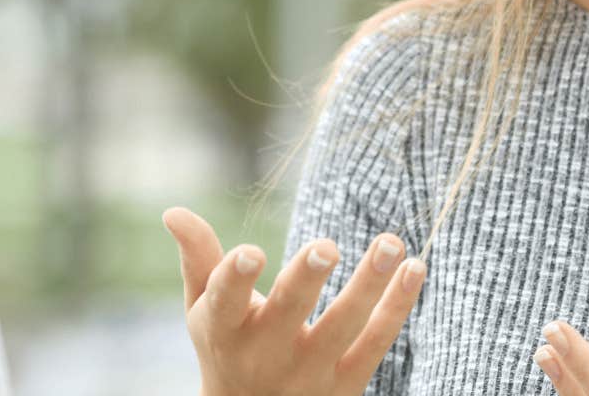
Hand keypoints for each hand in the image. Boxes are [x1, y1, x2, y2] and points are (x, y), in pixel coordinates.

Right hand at [163, 206, 426, 395]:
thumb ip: (198, 259)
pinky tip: (415, 266)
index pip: (226, 303)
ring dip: (369, 284)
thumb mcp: (204, 310)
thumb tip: (173, 210)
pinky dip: (398, 306)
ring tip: (391, 241)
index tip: (251, 253)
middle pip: (288, 313)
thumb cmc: (228, 346)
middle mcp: (266, 353)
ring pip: (344, 326)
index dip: (236, 278)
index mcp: (224, 329)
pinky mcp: (347, 383)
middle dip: (306, 280)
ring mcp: (310, 371)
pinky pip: (376, 341)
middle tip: (327, 246)